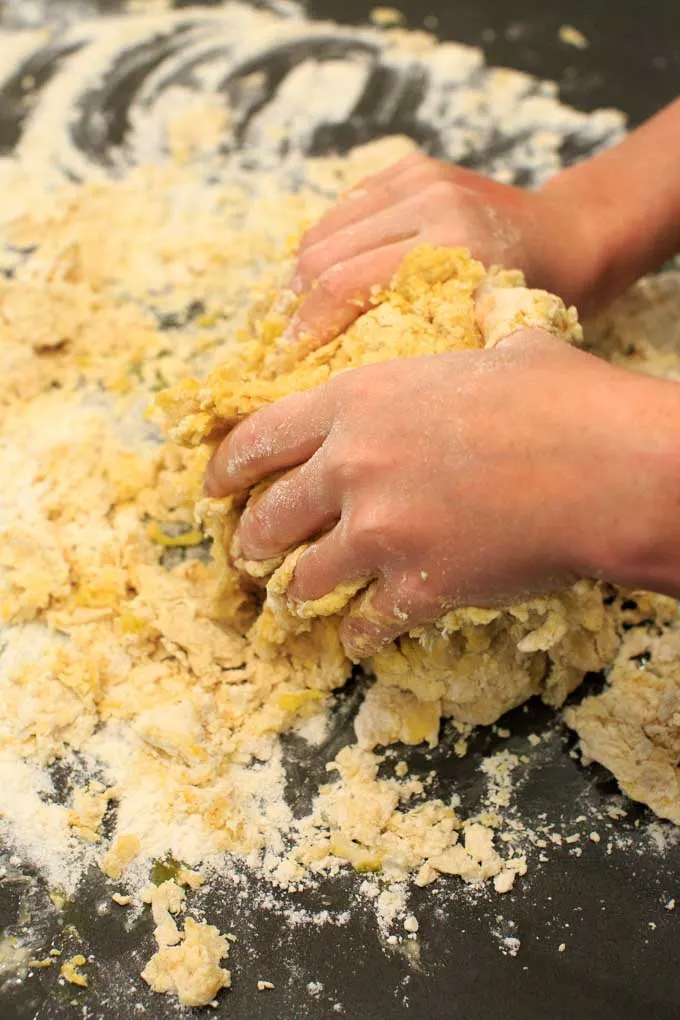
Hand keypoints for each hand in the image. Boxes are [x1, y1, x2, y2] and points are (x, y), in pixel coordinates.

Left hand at [205, 328, 679, 658]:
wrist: (606, 467)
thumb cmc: (562, 397)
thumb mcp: (497, 348)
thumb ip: (466, 341)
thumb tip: (487, 314)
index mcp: (361, 399)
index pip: (262, 435)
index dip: (228, 466)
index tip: (213, 488)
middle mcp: (354, 465)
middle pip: (271, 514)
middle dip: (251, 540)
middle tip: (247, 553)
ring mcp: (381, 531)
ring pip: (306, 578)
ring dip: (296, 593)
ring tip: (292, 601)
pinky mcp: (417, 586)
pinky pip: (366, 623)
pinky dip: (358, 635)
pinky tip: (358, 638)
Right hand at [286, 152, 600, 348]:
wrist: (571, 234)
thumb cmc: (536, 301)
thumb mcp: (485, 335)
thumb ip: (419, 349)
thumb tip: (337, 386)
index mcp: (450, 245)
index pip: (343, 284)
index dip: (304, 331)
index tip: (284, 369)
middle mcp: (429, 200)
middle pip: (322, 253)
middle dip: (293, 307)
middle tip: (283, 350)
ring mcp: (417, 177)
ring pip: (324, 228)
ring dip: (301, 278)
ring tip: (298, 320)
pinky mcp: (410, 167)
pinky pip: (344, 209)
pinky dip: (326, 247)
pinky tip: (325, 282)